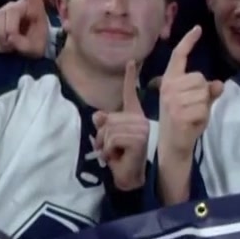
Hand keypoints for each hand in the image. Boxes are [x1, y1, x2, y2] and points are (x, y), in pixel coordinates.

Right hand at [0, 0, 52, 56]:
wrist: (26, 49)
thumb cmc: (35, 45)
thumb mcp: (34, 49)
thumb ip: (23, 45)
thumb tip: (10, 38)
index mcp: (36, 8)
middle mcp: (21, 4)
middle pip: (11, 12)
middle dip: (9, 30)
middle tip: (12, 43)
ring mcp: (7, 7)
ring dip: (1, 33)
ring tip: (9, 42)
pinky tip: (1, 38)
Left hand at [94, 61, 150, 190]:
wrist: (129, 177)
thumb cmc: (119, 157)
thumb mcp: (107, 138)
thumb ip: (103, 124)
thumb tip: (98, 116)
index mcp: (134, 117)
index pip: (130, 94)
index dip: (130, 78)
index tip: (130, 61)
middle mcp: (140, 120)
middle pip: (110, 118)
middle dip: (103, 136)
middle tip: (110, 149)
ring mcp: (141, 129)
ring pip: (110, 129)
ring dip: (105, 144)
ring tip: (113, 153)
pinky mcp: (138, 139)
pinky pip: (113, 138)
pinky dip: (109, 150)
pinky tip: (117, 156)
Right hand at [158, 26, 223, 158]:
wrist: (173, 144)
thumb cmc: (184, 121)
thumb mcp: (196, 103)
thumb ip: (206, 92)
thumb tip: (219, 84)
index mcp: (169, 81)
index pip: (179, 56)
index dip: (188, 42)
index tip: (198, 28)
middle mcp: (168, 87)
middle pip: (200, 78)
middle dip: (203, 92)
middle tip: (193, 108)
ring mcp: (172, 100)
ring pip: (203, 92)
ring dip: (204, 105)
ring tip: (192, 116)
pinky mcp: (179, 113)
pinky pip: (204, 107)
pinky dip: (203, 117)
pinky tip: (193, 123)